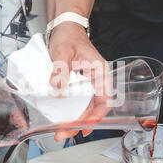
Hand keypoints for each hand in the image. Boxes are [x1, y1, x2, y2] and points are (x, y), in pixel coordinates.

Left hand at [48, 22, 109, 140]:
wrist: (63, 28)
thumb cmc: (68, 36)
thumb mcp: (62, 51)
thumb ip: (60, 69)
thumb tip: (58, 88)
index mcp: (100, 72)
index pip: (104, 99)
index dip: (97, 115)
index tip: (86, 125)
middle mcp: (96, 81)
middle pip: (93, 108)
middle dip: (80, 124)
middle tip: (64, 133)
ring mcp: (86, 84)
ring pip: (84, 108)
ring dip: (73, 122)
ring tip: (60, 132)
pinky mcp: (77, 86)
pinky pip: (76, 103)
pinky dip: (69, 114)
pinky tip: (61, 122)